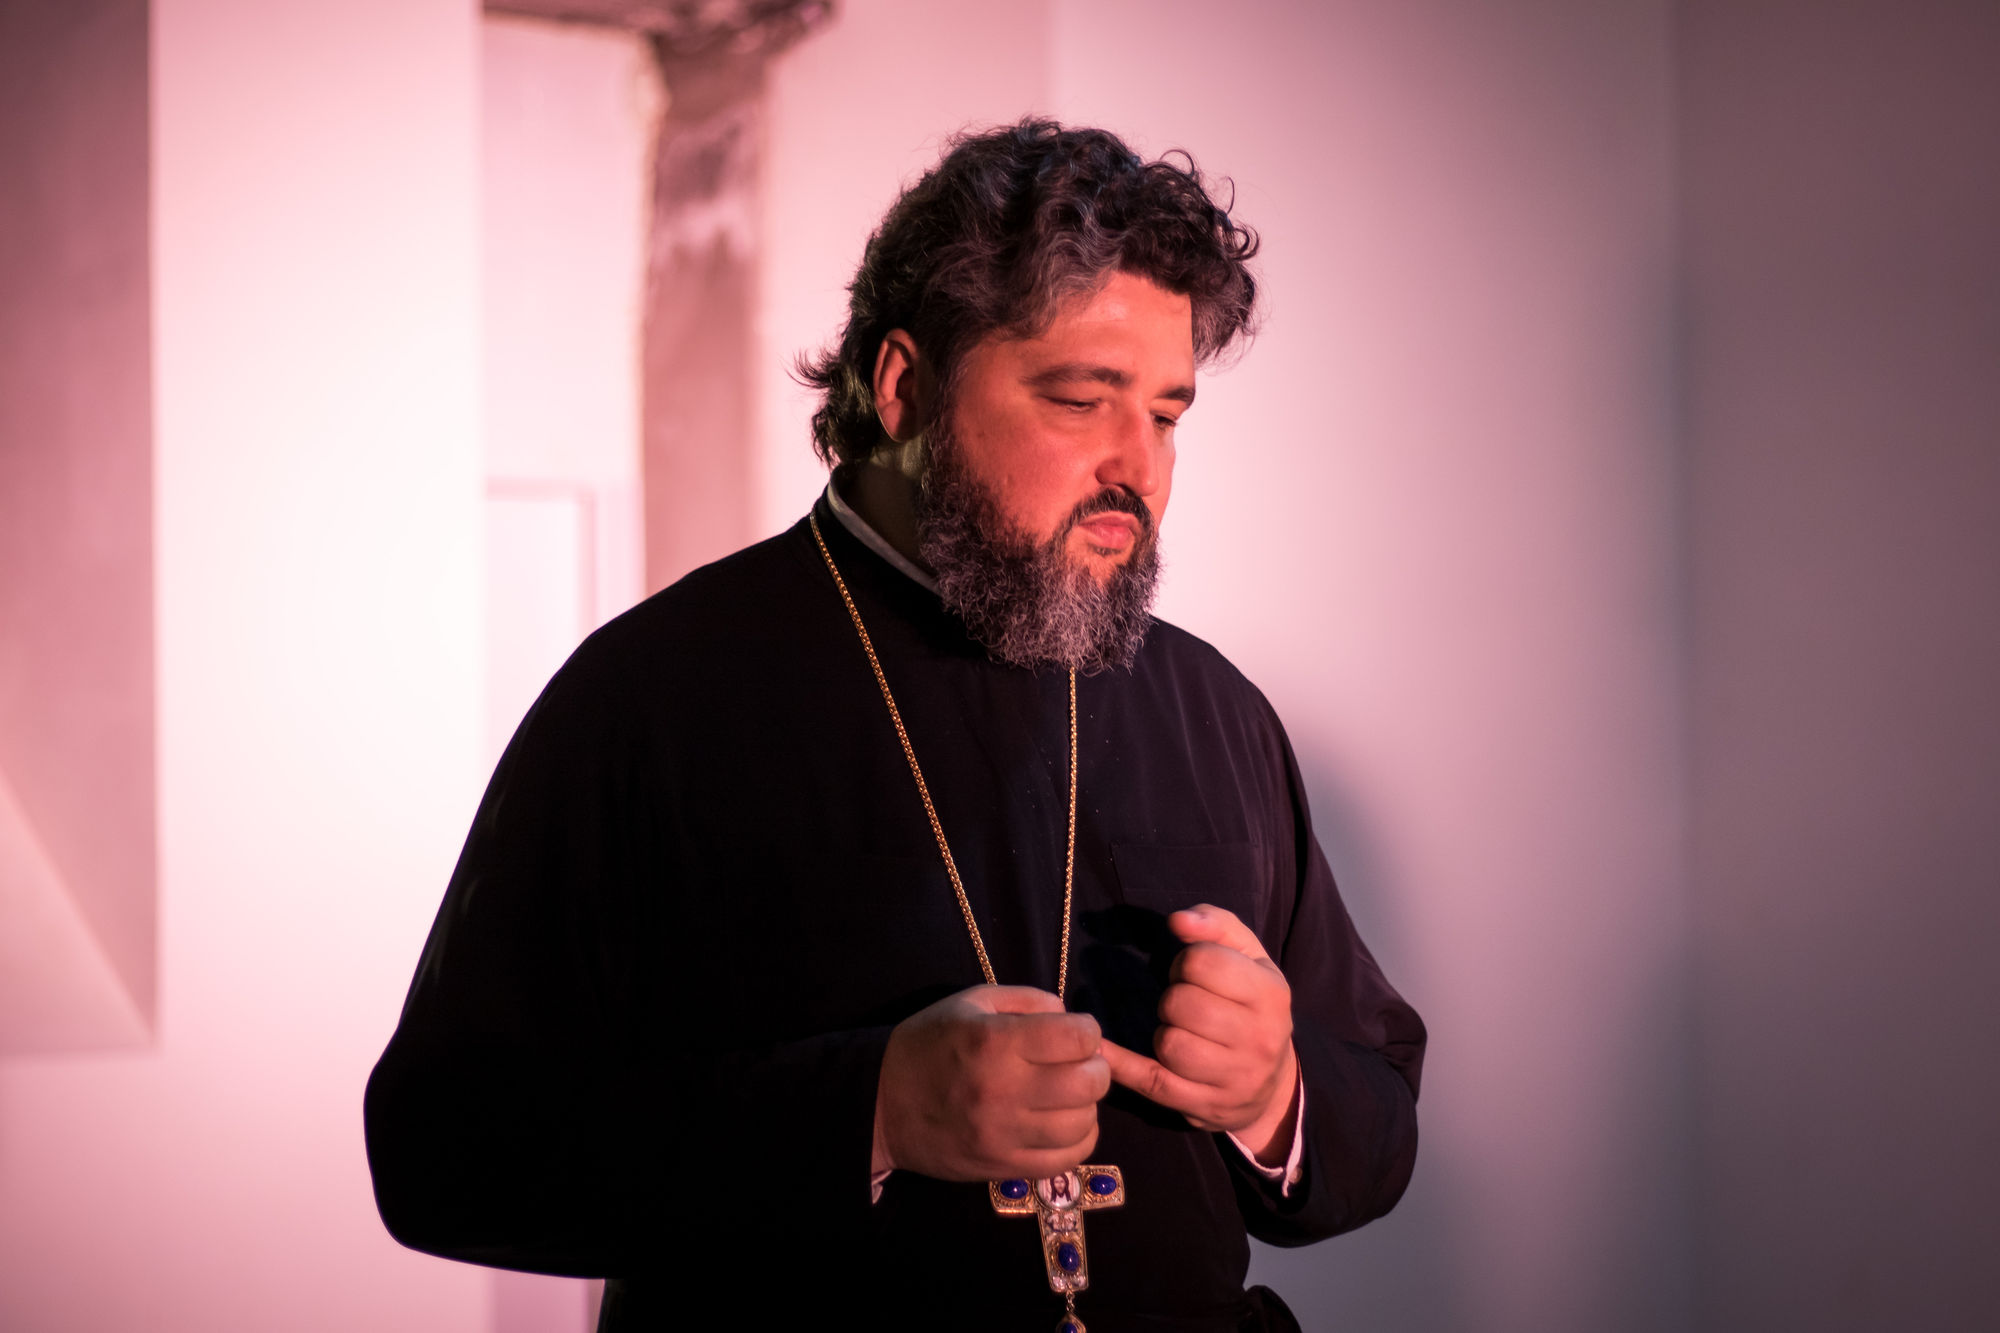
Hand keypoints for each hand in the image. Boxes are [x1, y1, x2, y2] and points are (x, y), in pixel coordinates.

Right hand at [875, 985, 1109, 1181]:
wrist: (881, 1104)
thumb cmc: (930, 1044)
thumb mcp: (971, 1002)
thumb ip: (1028, 1000)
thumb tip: (1073, 1020)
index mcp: (996, 1041)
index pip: (1079, 1037)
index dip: (1086, 1032)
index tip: (1073, 1035)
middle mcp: (1004, 1089)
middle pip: (1090, 1082)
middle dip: (1093, 1067)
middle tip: (1074, 1064)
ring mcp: (1005, 1134)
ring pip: (1084, 1123)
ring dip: (1085, 1105)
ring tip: (1065, 1095)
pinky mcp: (1004, 1167)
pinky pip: (1068, 1158)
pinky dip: (1078, 1139)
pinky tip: (1060, 1124)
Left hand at [1101, 904, 1298, 1162]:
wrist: (1273, 1086)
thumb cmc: (1252, 1007)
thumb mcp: (1249, 960)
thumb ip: (1217, 925)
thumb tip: (1178, 919)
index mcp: (1270, 994)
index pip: (1203, 962)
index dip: (1185, 962)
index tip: (1192, 975)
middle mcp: (1259, 1038)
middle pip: (1182, 1004)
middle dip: (1172, 999)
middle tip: (1184, 1006)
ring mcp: (1234, 1078)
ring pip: (1170, 1044)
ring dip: (1164, 1034)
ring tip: (1180, 1032)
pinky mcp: (1205, 1106)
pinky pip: (1151, 1082)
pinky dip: (1122, 1064)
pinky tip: (1102, 1050)